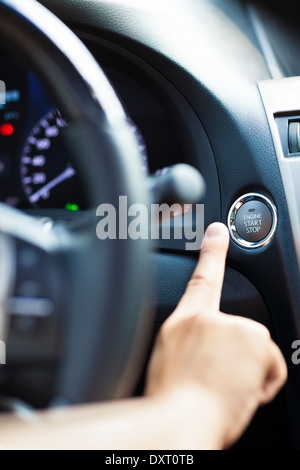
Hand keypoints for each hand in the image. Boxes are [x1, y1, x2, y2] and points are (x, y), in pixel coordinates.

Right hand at [145, 222, 286, 448]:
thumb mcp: (171, 363)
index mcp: (184, 323)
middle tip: (216, 381)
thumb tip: (207, 352)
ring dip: (247, 374)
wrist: (178, 422)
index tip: (219, 231)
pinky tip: (237, 394)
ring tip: (222, 390)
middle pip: (241, 331)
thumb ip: (192, 346)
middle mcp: (208, 319)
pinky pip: (271, 368)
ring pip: (256, 352)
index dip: (211, 252)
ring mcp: (233, 327)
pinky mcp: (255, 341)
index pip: (200, 278)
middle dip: (238, 360)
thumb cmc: (172, 399)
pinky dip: (261, 385)